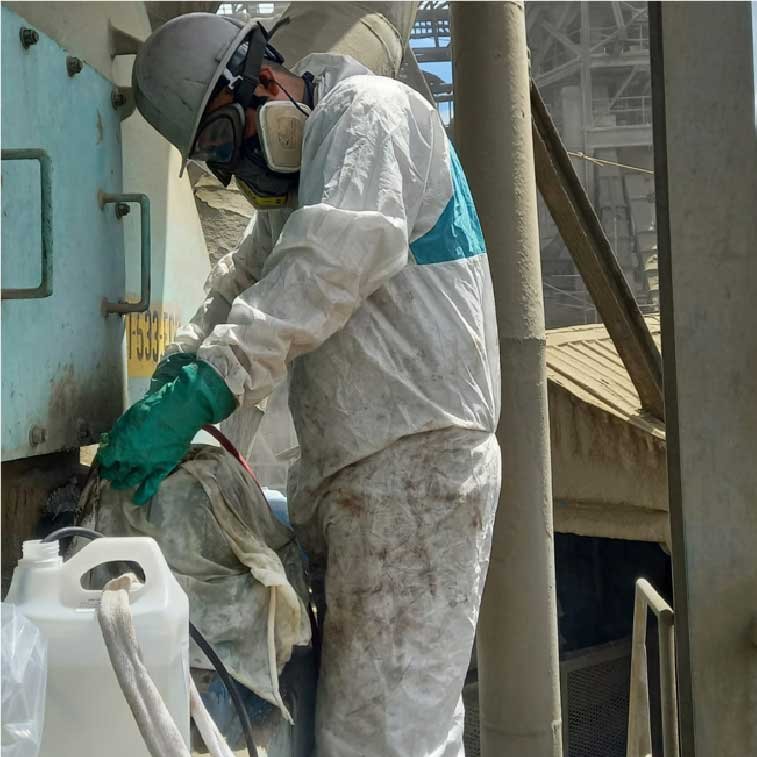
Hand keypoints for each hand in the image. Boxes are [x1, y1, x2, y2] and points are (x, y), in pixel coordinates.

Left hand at [96, 359, 236, 504]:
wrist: (179, 413)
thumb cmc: (153, 409)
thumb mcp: (129, 416)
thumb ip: (119, 431)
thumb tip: (111, 440)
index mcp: (120, 446)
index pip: (107, 457)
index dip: (104, 457)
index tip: (104, 456)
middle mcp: (131, 460)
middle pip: (117, 469)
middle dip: (111, 471)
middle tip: (108, 472)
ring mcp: (148, 466)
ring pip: (131, 479)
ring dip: (122, 483)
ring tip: (116, 486)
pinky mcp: (163, 468)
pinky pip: (151, 485)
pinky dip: (143, 494)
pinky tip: (136, 500)